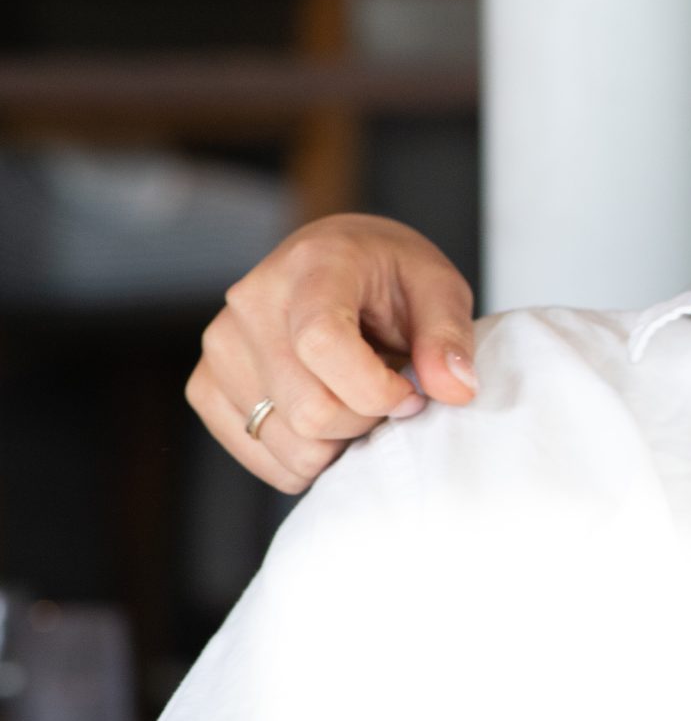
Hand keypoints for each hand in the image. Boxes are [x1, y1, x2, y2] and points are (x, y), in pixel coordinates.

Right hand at [186, 214, 477, 492]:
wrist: (339, 263)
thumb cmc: (393, 277)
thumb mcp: (439, 290)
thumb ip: (449, 339)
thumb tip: (455, 392)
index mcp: (313, 265)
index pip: (322, 343)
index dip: (375, 388)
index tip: (411, 392)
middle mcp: (252, 301)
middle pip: (308, 408)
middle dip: (367, 421)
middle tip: (391, 397)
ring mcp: (221, 344)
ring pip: (284, 440)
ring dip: (337, 442)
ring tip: (356, 401)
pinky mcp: (205, 383)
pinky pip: (255, 453)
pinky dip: (301, 457)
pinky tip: (327, 423)